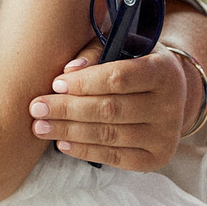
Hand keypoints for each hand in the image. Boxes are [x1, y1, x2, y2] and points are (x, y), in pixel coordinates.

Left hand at [30, 42, 193, 169]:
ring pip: (109, 134)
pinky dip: (85, 150)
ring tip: (41, 127)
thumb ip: (96, 51)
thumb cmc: (136, 64)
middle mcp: (171, 104)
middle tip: (36, 108)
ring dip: (69, 131)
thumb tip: (69, 71)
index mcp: (164, 70)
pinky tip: (62, 143)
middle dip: (68, 109)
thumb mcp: (123, 47)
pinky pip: (115, 157)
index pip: (118, 78)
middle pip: (110, 109)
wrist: (169, 95)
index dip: (84, 82)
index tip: (55, 83)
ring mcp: (166, 135)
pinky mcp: (157, 158)